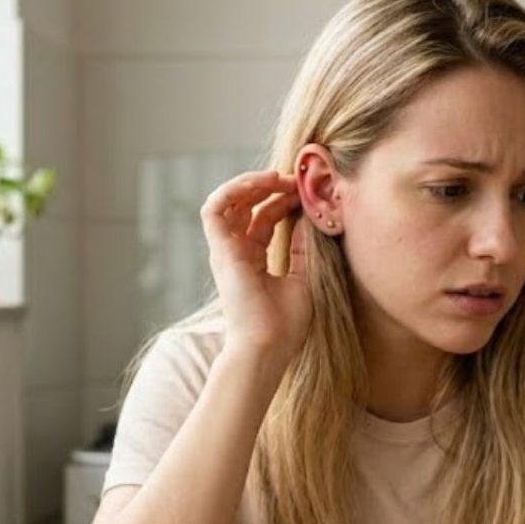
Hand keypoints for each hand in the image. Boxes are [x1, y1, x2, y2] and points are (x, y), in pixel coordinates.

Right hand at [200, 170, 308, 359]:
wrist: (269, 345)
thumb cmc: (287, 324)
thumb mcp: (305, 276)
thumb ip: (305, 246)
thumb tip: (310, 215)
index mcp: (255, 260)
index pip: (265, 218)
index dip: (285, 201)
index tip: (308, 194)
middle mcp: (237, 252)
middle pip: (247, 207)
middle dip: (271, 188)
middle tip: (297, 180)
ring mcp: (226, 250)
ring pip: (228, 201)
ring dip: (252, 183)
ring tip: (280, 177)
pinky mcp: (219, 250)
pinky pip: (214, 208)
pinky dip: (234, 189)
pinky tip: (262, 183)